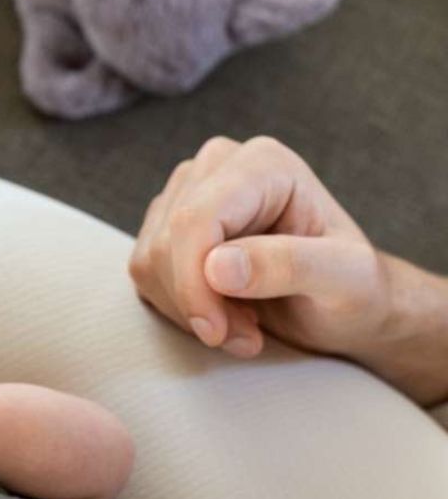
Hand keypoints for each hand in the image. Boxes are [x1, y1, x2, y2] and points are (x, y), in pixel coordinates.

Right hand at [128, 134, 392, 364]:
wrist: (343, 304)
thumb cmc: (352, 289)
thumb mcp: (343, 280)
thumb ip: (289, 265)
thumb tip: (216, 265)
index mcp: (262, 164)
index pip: (194, 220)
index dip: (194, 283)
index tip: (216, 332)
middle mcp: (217, 168)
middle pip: (166, 243)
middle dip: (198, 304)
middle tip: (246, 334)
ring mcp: (187, 196)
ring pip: (150, 263)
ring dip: (190, 311)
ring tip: (242, 325)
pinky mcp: (166, 228)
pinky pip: (146, 276)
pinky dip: (179, 309)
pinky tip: (221, 314)